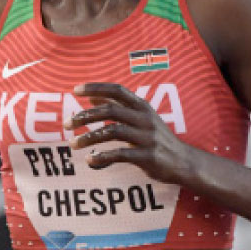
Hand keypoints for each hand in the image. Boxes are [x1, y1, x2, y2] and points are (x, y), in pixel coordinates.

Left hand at [64, 82, 192, 183]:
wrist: (184, 162)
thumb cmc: (157, 138)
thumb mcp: (140, 117)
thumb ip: (118, 107)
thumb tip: (92, 97)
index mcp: (142, 106)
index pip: (117, 90)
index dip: (96, 88)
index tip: (75, 90)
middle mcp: (144, 118)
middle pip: (110, 110)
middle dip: (85, 116)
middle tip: (66, 124)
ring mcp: (147, 137)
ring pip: (112, 131)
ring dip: (89, 137)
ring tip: (73, 144)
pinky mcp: (147, 156)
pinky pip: (120, 154)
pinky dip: (102, 157)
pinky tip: (90, 161)